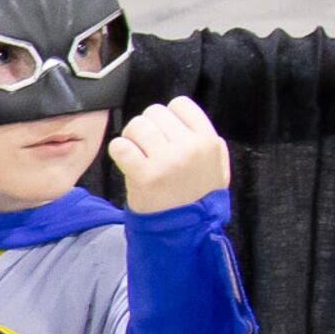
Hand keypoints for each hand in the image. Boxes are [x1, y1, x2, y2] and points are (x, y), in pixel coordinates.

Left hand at [109, 96, 229, 212]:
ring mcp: (167, 161)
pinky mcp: (145, 175)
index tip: (164, 132)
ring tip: (138, 155)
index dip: (167, 116)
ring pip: (137, 125)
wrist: (185, 230)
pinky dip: (119, 151)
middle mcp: (190, 148)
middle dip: (147, 127)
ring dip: (132, 138)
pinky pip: (120, 145)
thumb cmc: (197, 196)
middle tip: (148, 148)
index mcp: (209, 141)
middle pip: (154, 112)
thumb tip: (182, 115)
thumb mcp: (215, 164)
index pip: (180, 104)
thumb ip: (204, 138)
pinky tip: (128, 162)